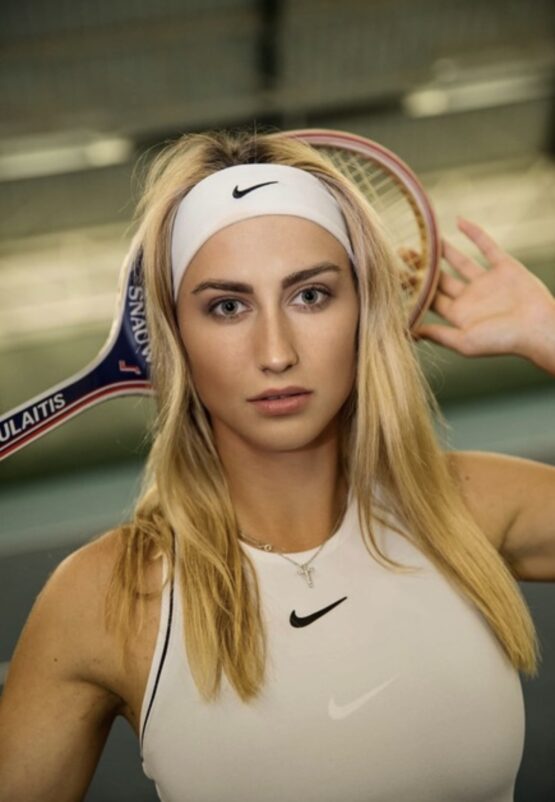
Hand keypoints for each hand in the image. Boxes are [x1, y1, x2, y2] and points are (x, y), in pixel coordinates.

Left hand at [414, 217, 554, 373]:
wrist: (539, 328)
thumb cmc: (502, 341)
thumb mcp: (464, 341)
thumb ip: (437, 334)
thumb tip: (409, 332)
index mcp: (459, 315)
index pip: (430, 299)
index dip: (414, 287)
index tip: (395, 274)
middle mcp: (471, 298)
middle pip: (440, 279)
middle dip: (422, 267)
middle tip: (401, 252)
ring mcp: (487, 282)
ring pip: (460, 261)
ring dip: (442, 250)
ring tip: (424, 238)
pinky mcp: (504, 267)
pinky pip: (487, 246)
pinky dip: (474, 233)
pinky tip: (458, 221)